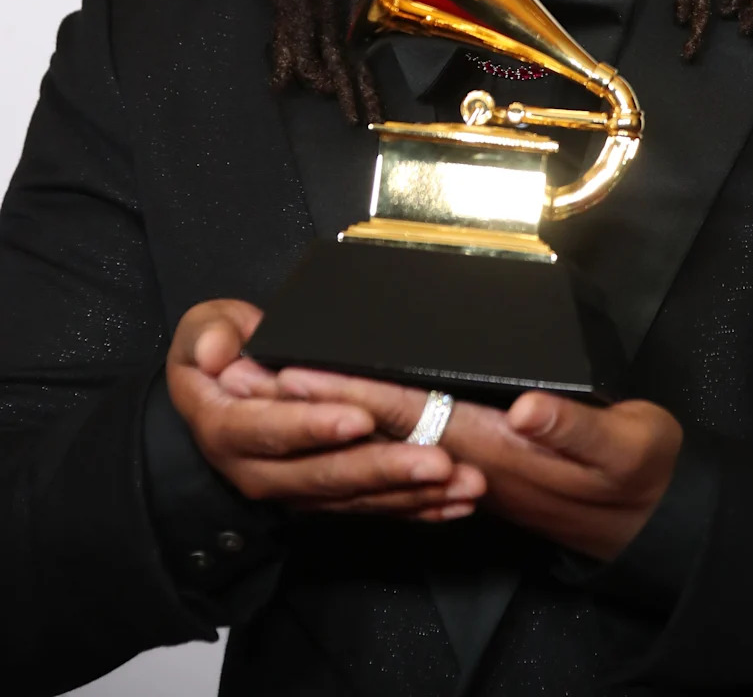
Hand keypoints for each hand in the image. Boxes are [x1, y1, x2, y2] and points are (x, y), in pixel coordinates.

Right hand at [166, 300, 485, 520]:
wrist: (218, 395)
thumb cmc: (218, 353)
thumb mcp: (203, 332)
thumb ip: (208, 336)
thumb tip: (218, 355)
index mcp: (226, 428)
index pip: (270, 431)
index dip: (314, 426)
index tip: (359, 418)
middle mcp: (258, 470)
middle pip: (324, 475)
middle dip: (384, 468)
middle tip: (437, 460)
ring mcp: (293, 490)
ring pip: (355, 498)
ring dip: (412, 494)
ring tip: (462, 482)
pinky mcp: (323, 498)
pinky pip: (370, 508)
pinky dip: (416, 507)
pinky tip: (456, 502)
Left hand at [274, 368, 682, 561]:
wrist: (651, 518)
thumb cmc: (639, 475)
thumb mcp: (623, 447)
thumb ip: (574, 429)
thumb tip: (526, 410)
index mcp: (494, 447)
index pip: (407, 412)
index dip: (350, 390)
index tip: (297, 370)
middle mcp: (469, 458)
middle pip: (378, 423)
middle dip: (315, 400)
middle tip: (253, 376)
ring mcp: (469, 466)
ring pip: (384, 434)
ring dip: (328, 412)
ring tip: (277, 388)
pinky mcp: (476, 466)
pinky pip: (408, 444)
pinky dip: (369, 426)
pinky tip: (345, 413)